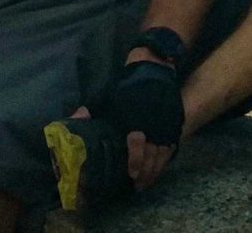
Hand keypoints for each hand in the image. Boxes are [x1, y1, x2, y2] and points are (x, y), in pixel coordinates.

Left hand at [101, 59, 183, 188]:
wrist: (154, 66)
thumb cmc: (129, 84)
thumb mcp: (110, 95)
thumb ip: (95, 109)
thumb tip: (78, 117)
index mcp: (135, 118)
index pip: (137, 145)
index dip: (135, 161)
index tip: (131, 174)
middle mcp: (152, 124)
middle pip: (152, 154)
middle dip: (145, 173)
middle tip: (138, 186)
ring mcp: (165, 125)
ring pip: (163, 154)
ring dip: (155, 170)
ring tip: (147, 183)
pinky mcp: (173, 124)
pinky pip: (171, 146)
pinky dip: (165, 160)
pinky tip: (159, 168)